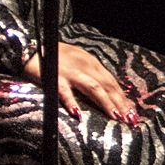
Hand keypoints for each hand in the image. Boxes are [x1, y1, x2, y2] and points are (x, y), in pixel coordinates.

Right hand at [25, 43, 140, 125]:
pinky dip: (72, 102)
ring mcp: (70, 72)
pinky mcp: (55, 77)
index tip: (132, 111)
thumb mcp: (78, 61)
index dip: (123, 97)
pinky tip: (78, 114)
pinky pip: (65, 91)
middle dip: (121, 103)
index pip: (111, 82)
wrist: (32, 45)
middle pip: (107, 86)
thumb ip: (91, 74)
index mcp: (91, 63)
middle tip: (131, 119)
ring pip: (94, 89)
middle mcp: (85, 66)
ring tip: (116, 117)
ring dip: (106, 103)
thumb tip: (105, 90)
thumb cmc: (55, 55)